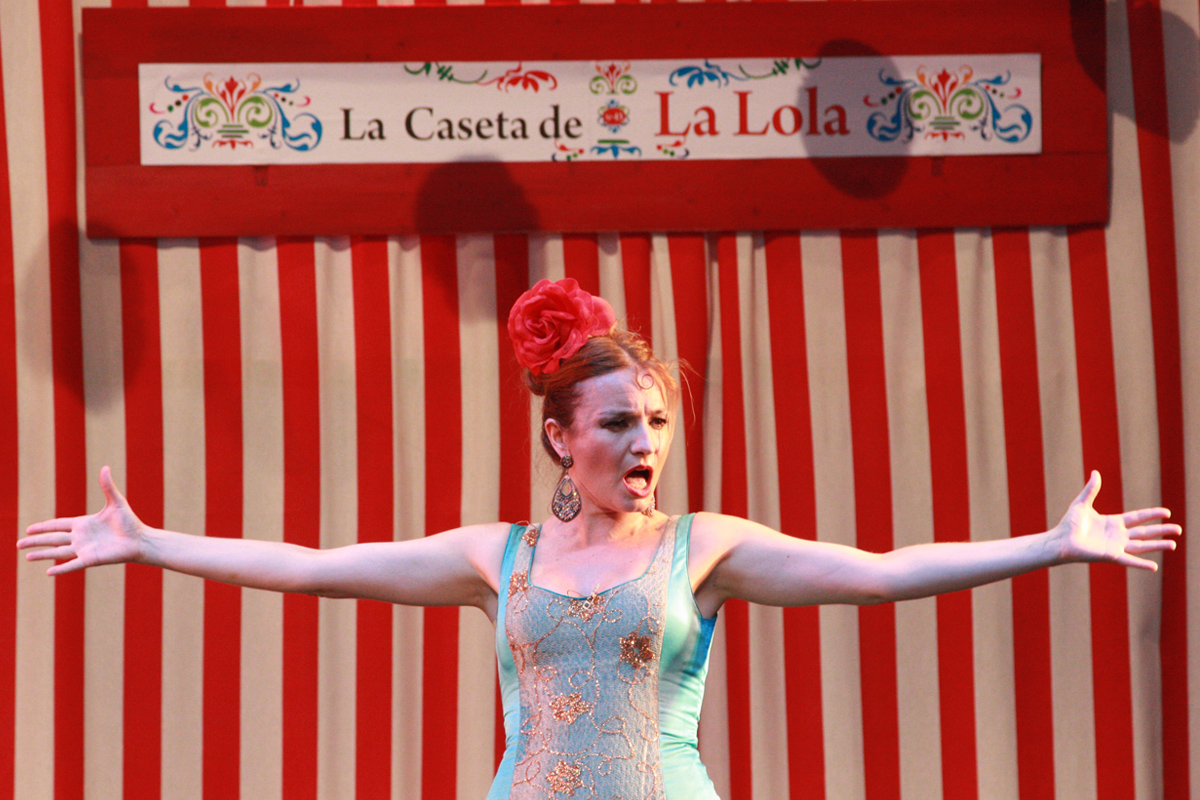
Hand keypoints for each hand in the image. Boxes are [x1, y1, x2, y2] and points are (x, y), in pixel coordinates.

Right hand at [18, 466, 145, 574]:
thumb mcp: (117, 502)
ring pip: (58, 552)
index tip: (28, 528)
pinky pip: (73, 564)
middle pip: (52, 539)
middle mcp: (80, 537)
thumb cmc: (130, 522)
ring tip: (27, 557)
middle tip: (18, 544)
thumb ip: (107, 486)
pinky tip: (48, 572)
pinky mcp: (92, 559)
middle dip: (35, 541)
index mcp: (83, 524)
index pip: (58, 525)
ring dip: (42, 554)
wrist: (141, 539)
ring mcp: (84, 549)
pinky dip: (61, 568)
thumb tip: (105, 467)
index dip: (43, 526)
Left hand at [1053, 470, 1180, 570]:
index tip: (1167, 512)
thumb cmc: (1068, 524)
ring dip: (1157, 545)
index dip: (1152, 514)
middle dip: (1161, 530)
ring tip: (1173, 545)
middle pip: (1145, 532)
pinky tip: (1153, 566)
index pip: (1138, 517)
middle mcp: (1117, 535)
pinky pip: (1128, 560)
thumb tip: (1095, 472)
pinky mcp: (1110, 556)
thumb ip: (1091, 489)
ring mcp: (1115, 546)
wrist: (1059, 540)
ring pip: (1141, 546)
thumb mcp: (1082, 504)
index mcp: (1113, 522)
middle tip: (1178, 530)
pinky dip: (1140, 564)